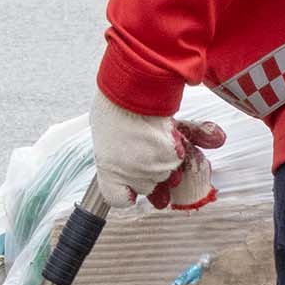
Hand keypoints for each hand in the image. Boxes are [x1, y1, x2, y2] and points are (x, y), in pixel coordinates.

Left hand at [88, 89, 226, 210]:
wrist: (134, 86)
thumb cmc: (115, 105)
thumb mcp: (106, 136)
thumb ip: (114, 160)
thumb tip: (123, 176)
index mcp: (108, 170)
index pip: (118, 199)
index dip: (125, 191)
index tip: (128, 185)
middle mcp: (131, 174)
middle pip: (146, 186)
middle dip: (146, 170)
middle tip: (141, 146)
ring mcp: (154, 167)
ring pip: (166, 175)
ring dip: (163, 159)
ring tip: (152, 136)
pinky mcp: (173, 156)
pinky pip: (179, 158)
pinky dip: (177, 147)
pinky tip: (165, 132)